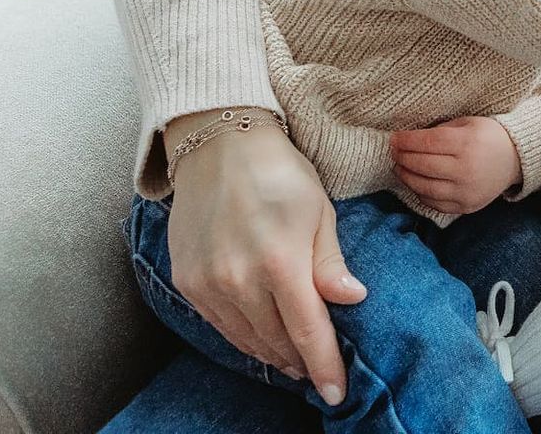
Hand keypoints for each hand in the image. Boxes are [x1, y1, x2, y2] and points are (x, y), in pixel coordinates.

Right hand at [163, 109, 366, 405]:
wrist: (218, 147)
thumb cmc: (280, 174)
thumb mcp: (319, 211)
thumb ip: (329, 262)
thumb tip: (352, 299)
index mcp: (281, 262)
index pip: (308, 331)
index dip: (325, 366)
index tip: (338, 392)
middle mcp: (240, 280)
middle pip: (277, 341)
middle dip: (301, 362)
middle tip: (320, 373)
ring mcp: (209, 284)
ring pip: (246, 339)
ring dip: (273, 354)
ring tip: (294, 361)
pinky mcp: (188, 282)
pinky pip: (220, 325)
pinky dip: (244, 337)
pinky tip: (261, 338)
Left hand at [388, 116, 521, 214]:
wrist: (516, 159)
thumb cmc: (489, 137)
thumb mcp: (468, 123)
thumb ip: (440, 130)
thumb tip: (409, 139)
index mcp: (467, 143)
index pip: (427, 142)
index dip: (406, 141)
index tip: (394, 139)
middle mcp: (466, 169)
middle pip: (423, 165)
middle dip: (402, 157)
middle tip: (393, 152)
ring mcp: (466, 191)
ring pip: (424, 187)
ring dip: (406, 177)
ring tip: (399, 168)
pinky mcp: (466, 206)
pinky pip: (435, 203)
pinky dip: (421, 193)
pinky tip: (416, 183)